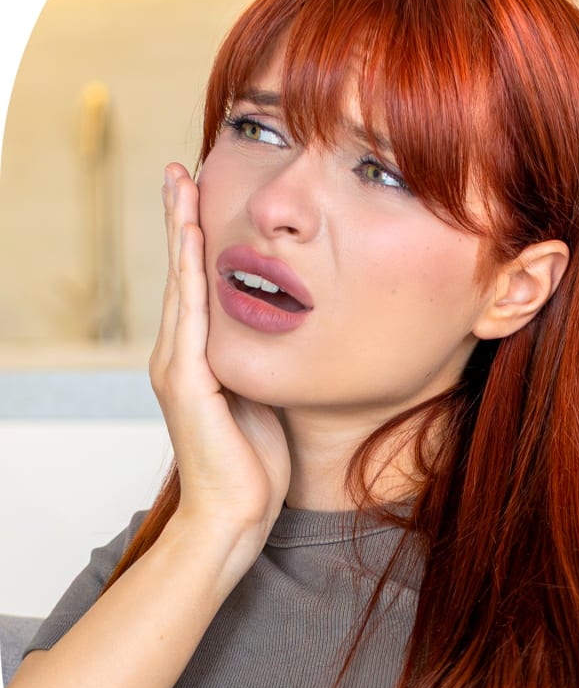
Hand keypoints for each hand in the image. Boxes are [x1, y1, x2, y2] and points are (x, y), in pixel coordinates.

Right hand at [149, 163, 290, 572]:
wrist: (237, 517)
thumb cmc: (257, 465)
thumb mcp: (265, 398)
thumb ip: (265, 362)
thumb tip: (293, 330)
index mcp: (198, 359)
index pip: (195, 285)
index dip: (195, 238)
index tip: (200, 194)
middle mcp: (179, 356)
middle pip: (179, 273)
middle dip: (179, 219)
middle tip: (180, 170)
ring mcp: (178, 368)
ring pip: (179, 284)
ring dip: (179, 231)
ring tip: (180, 185)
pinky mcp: (187, 383)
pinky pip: (189, 316)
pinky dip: (188, 273)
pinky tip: (192, 238)